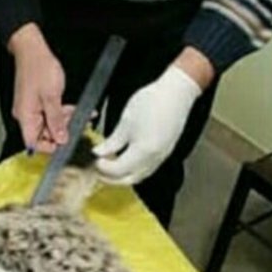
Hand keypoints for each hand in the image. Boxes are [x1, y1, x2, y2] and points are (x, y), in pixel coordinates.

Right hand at [8, 24, 72, 153]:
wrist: (32, 50)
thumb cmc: (38, 68)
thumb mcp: (52, 97)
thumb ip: (57, 120)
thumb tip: (61, 139)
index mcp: (25, 117)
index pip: (33, 143)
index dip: (49, 147)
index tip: (64, 143)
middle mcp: (25, 115)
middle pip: (42, 134)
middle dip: (60, 131)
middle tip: (76, 124)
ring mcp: (30, 109)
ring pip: (48, 124)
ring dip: (63, 121)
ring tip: (77, 113)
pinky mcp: (35, 103)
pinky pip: (48, 114)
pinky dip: (60, 113)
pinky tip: (71, 108)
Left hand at [93, 57, 207, 185]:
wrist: (176, 92)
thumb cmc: (152, 102)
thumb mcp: (125, 122)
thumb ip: (111, 142)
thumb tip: (99, 153)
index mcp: (142, 152)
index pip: (118, 171)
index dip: (103, 169)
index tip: (95, 162)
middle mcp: (154, 159)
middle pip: (129, 179)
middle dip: (111, 178)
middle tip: (98, 170)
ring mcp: (161, 156)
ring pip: (139, 176)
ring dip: (123, 175)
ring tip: (110, 166)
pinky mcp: (165, 151)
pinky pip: (147, 169)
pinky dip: (134, 170)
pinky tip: (125, 160)